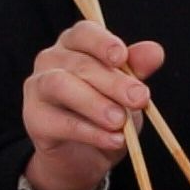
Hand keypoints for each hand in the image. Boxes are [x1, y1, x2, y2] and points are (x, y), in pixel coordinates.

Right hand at [20, 16, 166, 189]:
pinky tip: (114, 140)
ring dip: (94, 103)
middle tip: (140, 99)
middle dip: (113, 81)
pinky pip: (60, 122)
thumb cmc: (107, 113)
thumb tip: (155, 51)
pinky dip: (90, 132)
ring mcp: (38, 87)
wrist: (85, 157)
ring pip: (60, 85)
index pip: (84, 32)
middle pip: (79, 63)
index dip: (102, 42)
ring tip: (120, 121)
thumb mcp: (128, 91)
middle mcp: (51, 59)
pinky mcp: (34, 118)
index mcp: (75, 44)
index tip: (122, 57)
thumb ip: (138, 70)